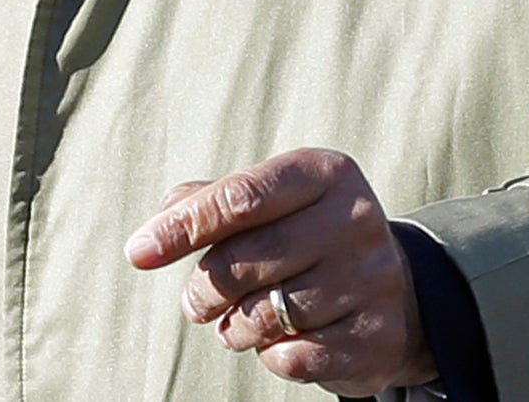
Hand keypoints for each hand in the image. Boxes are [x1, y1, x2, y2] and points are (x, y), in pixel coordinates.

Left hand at [124, 148, 434, 394]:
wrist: (390, 291)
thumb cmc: (302, 234)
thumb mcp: (264, 202)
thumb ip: (204, 203)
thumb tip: (151, 237)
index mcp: (324, 173)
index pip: (240, 198)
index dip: (183, 227)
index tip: (138, 252)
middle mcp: (356, 220)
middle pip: (249, 258)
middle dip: (205, 286)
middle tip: (192, 303)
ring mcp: (374, 279)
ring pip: (271, 312)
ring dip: (233, 325)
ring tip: (229, 322)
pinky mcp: (379, 337)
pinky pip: (298, 356)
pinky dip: (269, 355)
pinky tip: (271, 343)